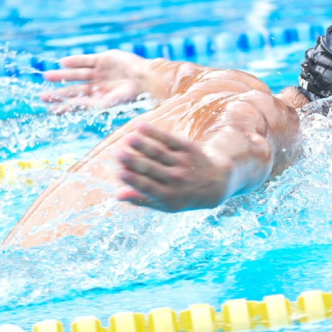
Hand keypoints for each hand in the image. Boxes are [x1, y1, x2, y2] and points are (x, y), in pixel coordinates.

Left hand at [41, 50, 146, 113]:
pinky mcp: (104, 59)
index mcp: (100, 99)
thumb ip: (87, 104)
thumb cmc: (129, 96)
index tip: (49, 108)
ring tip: (46, 76)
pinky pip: (86, 60)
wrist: (145, 79)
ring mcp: (101, 72)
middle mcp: (99, 86)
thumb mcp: (106, 104)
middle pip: (74, 89)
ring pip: (77, 74)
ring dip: (62, 75)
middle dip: (59, 92)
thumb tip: (67, 105)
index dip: (63, 105)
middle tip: (42, 95)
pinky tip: (62, 62)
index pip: (78, 103)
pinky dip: (74, 61)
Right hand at [115, 123, 230, 212]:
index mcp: (169, 196)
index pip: (148, 187)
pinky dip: (154, 132)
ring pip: (159, 152)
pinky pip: (168, 138)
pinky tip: (139, 126)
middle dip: (134, 161)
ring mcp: (183, 162)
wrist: (214, 184)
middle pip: (152, 168)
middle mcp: (177, 179)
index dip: (134, 180)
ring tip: (127, 139)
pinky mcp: (187, 147)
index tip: (119, 172)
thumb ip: (141, 199)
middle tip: (117, 153)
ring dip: (142, 145)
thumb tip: (117, 195)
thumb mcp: (165, 205)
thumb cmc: (183, 195)